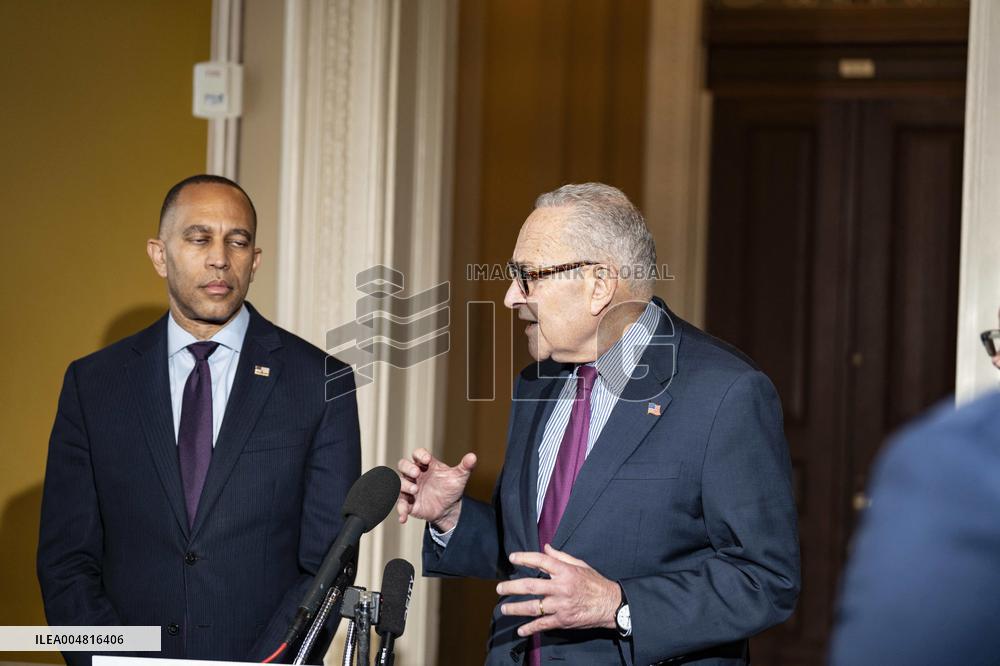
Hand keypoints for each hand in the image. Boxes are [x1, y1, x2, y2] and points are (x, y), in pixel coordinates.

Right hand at [396, 448, 476, 530]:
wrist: (449, 508)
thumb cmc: (450, 488)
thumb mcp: (459, 477)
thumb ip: (465, 466)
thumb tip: (473, 457)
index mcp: (426, 465)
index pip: (418, 454)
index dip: (420, 455)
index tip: (427, 460)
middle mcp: (415, 475)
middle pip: (403, 465)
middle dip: (407, 468)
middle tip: (416, 474)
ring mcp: (410, 488)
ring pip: (398, 483)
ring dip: (404, 485)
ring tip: (415, 490)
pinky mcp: (408, 502)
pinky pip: (400, 505)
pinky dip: (400, 511)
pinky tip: (403, 518)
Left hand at [496, 544, 620, 636]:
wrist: (611, 605)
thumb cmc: (595, 583)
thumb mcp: (580, 565)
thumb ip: (561, 557)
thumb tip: (546, 548)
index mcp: (565, 571)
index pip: (541, 561)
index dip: (525, 558)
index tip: (512, 558)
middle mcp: (561, 587)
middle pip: (531, 585)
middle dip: (512, 587)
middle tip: (500, 588)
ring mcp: (561, 605)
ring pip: (533, 607)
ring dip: (516, 608)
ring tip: (504, 609)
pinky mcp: (563, 620)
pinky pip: (543, 624)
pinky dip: (530, 628)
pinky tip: (520, 630)